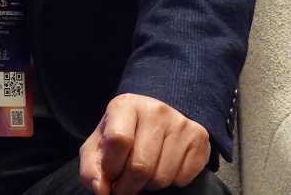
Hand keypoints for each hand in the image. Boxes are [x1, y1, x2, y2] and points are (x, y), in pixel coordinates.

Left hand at [78, 93, 209, 194]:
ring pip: (162, 177)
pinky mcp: (199, 138)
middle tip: (126, 185)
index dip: (112, 167)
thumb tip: (101, 190)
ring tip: (145, 171)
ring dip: (149, 184)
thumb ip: (91, 169)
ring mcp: (180, 123)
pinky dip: (171, 182)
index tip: (110, 173)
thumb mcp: (98, 146)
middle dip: (129, 186)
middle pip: (140, 166)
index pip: (118, 141)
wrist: (157, 118)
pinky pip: (182, 178)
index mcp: (126, 105)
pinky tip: (164, 166)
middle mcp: (156, 109)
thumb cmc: (123, 134)